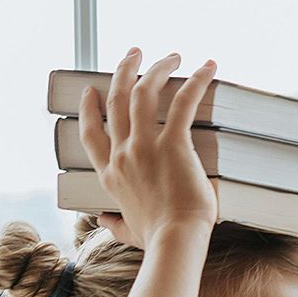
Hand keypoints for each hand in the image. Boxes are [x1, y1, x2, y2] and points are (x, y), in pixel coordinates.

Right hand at [76, 48, 219, 248]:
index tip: (92, 91)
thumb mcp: (127, 232)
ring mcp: (144, 147)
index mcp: (109, 175)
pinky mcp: (173, 144)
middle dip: (123, 71)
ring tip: (170, 55)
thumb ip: (113, 224)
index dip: (89, 108)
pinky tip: (208, 66)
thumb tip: (102, 222)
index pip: (90, 133)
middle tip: (134, 54)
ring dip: (155, 67)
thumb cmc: (156, 240)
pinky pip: (183, 102)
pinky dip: (196, 81)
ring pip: (141, 92)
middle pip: (115, 101)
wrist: (175, 242)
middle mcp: (121, 155)